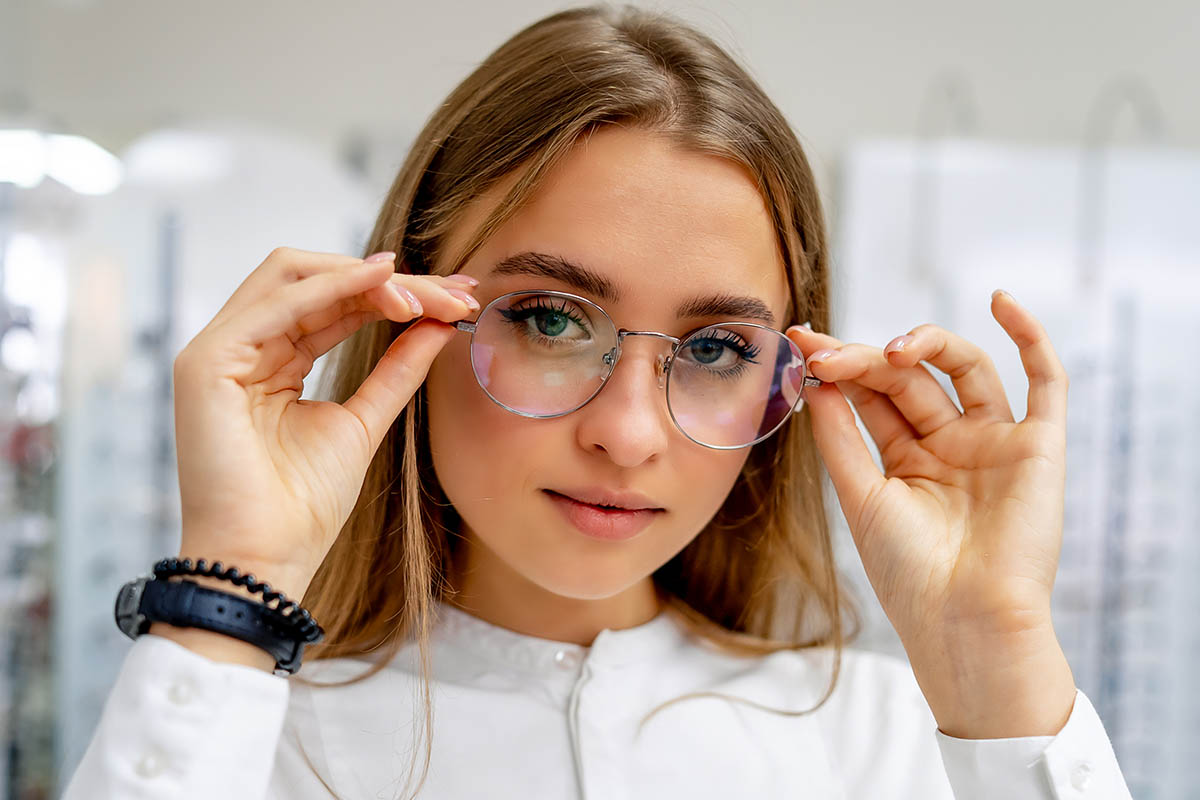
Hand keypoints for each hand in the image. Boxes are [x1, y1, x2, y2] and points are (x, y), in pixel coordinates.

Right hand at [172, 247, 479, 598]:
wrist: (265, 561)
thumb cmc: (303, 507)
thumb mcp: (364, 422)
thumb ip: (396, 370)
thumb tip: (439, 324)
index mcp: (269, 360)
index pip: (333, 302)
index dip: (395, 293)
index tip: (458, 298)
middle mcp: (240, 346)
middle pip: (318, 280)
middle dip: (392, 280)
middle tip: (456, 293)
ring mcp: (218, 350)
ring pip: (297, 277)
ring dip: (370, 279)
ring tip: (429, 297)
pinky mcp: (207, 360)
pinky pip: (278, 304)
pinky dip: (334, 285)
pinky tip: (385, 280)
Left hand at [786, 290, 1075, 737]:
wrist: (964, 623)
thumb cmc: (909, 574)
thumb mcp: (862, 496)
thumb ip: (840, 437)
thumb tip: (812, 378)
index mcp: (908, 459)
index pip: (873, 394)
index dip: (841, 364)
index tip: (801, 340)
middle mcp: (951, 445)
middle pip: (909, 378)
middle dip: (867, 358)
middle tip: (827, 352)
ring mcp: (995, 443)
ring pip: (963, 368)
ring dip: (927, 345)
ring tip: (892, 350)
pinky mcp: (1039, 447)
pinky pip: (1046, 383)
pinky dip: (1031, 337)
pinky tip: (1001, 301)